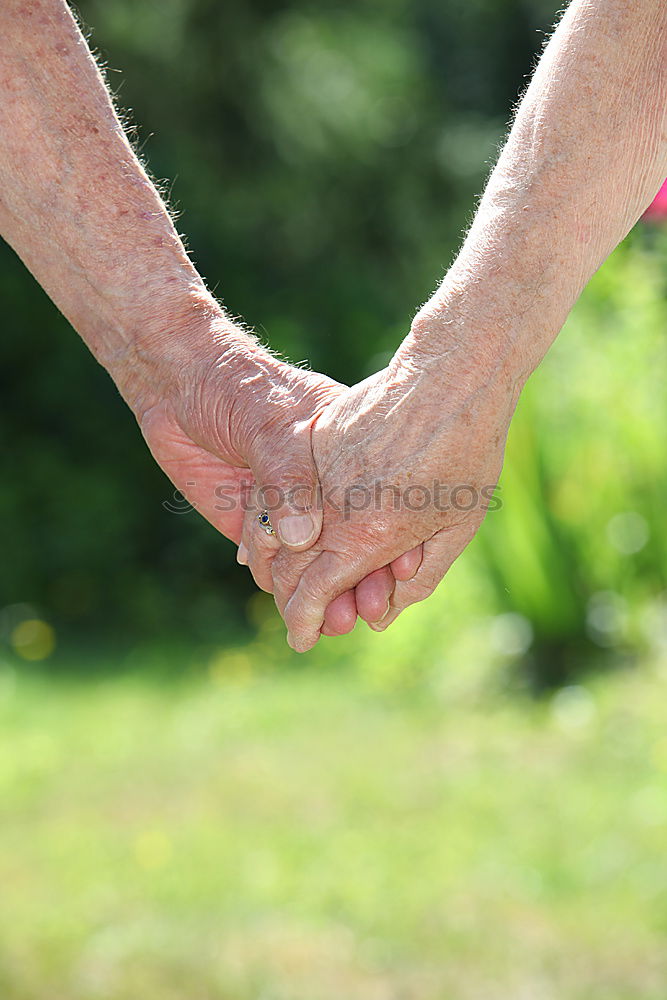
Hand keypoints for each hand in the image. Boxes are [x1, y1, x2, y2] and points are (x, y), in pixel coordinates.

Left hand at [135, 323, 422, 634]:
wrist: (176, 385)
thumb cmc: (235, 388)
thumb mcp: (269, 423)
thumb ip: (286, 477)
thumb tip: (302, 537)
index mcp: (343, 451)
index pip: (380, 502)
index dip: (395, 537)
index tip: (404, 570)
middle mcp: (323, 485)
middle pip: (353, 540)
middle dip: (364, 579)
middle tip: (369, 610)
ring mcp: (290, 506)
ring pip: (316, 561)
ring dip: (327, 594)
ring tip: (336, 621)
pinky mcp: (254, 522)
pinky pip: (273, 563)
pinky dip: (282, 587)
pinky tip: (295, 609)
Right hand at [263, 309, 520, 650]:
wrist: (452, 377)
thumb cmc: (467, 453)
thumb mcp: (456, 529)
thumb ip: (417, 578)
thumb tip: (380, 616)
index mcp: (368, 536)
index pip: (314, 595)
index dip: (304, 623)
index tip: (302, 640)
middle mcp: (333, 508)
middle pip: (290, 569)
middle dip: (290, 602)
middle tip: (300, 620)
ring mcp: (319, 472)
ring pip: (277, 531)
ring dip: (276, 564)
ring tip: (285, 583)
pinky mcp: (315, 442)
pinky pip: (282, 491)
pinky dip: (277, 521)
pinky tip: (283, 535)